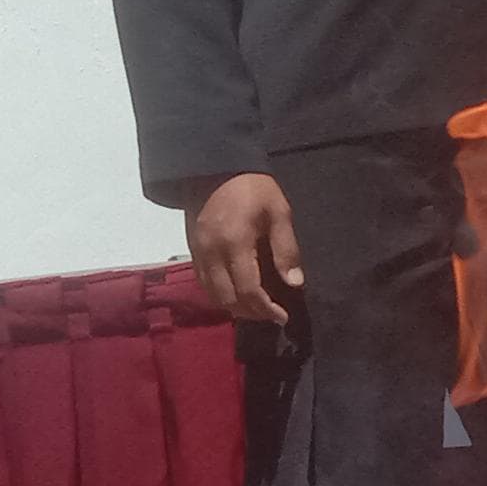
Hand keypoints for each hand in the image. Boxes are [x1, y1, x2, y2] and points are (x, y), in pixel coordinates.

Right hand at [186, 173, 300, 325]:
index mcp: (236, 244)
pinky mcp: (192, 251)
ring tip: (257, 309)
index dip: (266, 308)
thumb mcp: (279, 213)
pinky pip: (203, 284)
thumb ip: (287, 249)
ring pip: (212, 295)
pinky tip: (237, 294)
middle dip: (251, 313)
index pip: (248, 290)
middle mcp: (212, 254)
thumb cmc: (254, 189)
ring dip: (234, 308)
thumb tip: (294, 283)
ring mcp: (198, 254)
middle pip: (227, 299)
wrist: (214, 169)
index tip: (283, 316)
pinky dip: (220, 296)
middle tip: (272, 315)